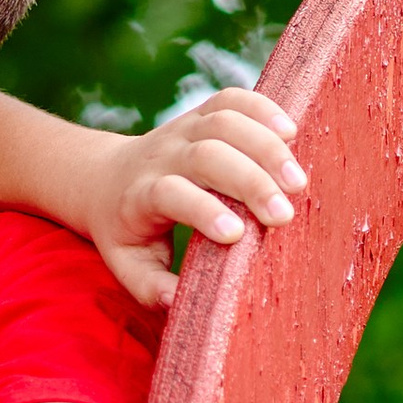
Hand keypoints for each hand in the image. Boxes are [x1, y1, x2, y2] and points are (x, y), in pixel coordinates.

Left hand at [89, 90, 305, 309]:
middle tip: (284, 215)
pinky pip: (232, 99)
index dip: (202, 210)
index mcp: (140, 196)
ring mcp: (180, 130)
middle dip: (249, 182)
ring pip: (224, 122)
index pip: (169, 194)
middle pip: (205, 155)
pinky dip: (263, 108)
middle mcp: (160, 156)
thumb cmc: (125, 232)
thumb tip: (181, 303)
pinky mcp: (200, 115)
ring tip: (298, 182)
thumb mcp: (127, 265)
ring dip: (265, 147)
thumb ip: (150, 288)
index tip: (236, 235)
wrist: (104, 180)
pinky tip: (291, 132)